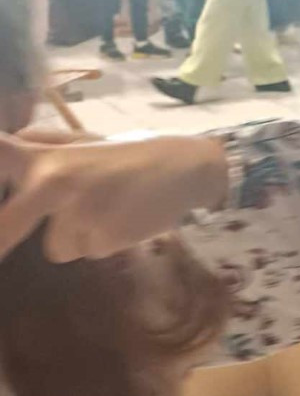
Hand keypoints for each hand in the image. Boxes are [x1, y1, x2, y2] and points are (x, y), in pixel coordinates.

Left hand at [0, 133, 228, 263]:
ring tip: (105, 210)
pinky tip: (122, 219)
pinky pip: (88, 252)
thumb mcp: (79, 144)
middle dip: (3, 236)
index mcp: (41, 157)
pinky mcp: (105, 237)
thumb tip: (12, 151)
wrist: (186, 166)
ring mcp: (80, 213)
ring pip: (56, 248)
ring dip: (75, 236)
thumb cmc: (123, 155)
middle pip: (6, 226)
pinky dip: (102, 242)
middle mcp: (53, 182)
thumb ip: (37, 150)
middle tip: (1, 247)